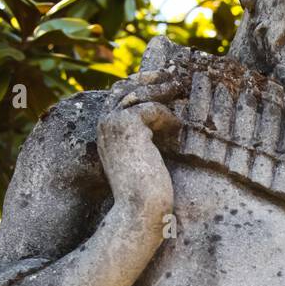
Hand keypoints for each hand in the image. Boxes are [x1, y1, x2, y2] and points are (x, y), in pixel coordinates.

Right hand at [97, 70, 182, 216]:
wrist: (138, 212)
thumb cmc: (146, 196)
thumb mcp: (144, 161)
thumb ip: (146, 141)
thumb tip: (165, 124)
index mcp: (105, 134)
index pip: (118, 97)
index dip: (137, 84)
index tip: (158, 77)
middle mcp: (104, 126)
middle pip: (125, 89)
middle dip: (148, 78)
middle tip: (172, 74)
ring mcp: (113, 124)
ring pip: (139, 94)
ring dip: (162, 89)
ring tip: (180, 87)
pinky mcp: (127, 126)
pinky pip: (151, 109)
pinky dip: (167, 116)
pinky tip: (178, 128)